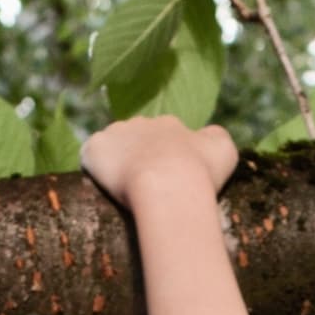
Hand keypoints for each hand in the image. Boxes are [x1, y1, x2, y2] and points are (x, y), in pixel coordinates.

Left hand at [80, 118, 236, 207]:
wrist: (171, 185)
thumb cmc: (201, 173)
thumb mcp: (224, 151)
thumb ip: (215, 139)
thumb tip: (207, 137)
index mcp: (171, 124)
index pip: (166, 136)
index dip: (167, 158)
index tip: (170, 180)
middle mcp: (142, 122)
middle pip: (137, 138)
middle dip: (141, 159)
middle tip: (148, 189)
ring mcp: (116, 134)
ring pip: (113, 146)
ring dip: (117, 163)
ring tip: (125, 192)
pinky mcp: (95, 148)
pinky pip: (90, 156)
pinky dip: (95, 170)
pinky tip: (104, 190)